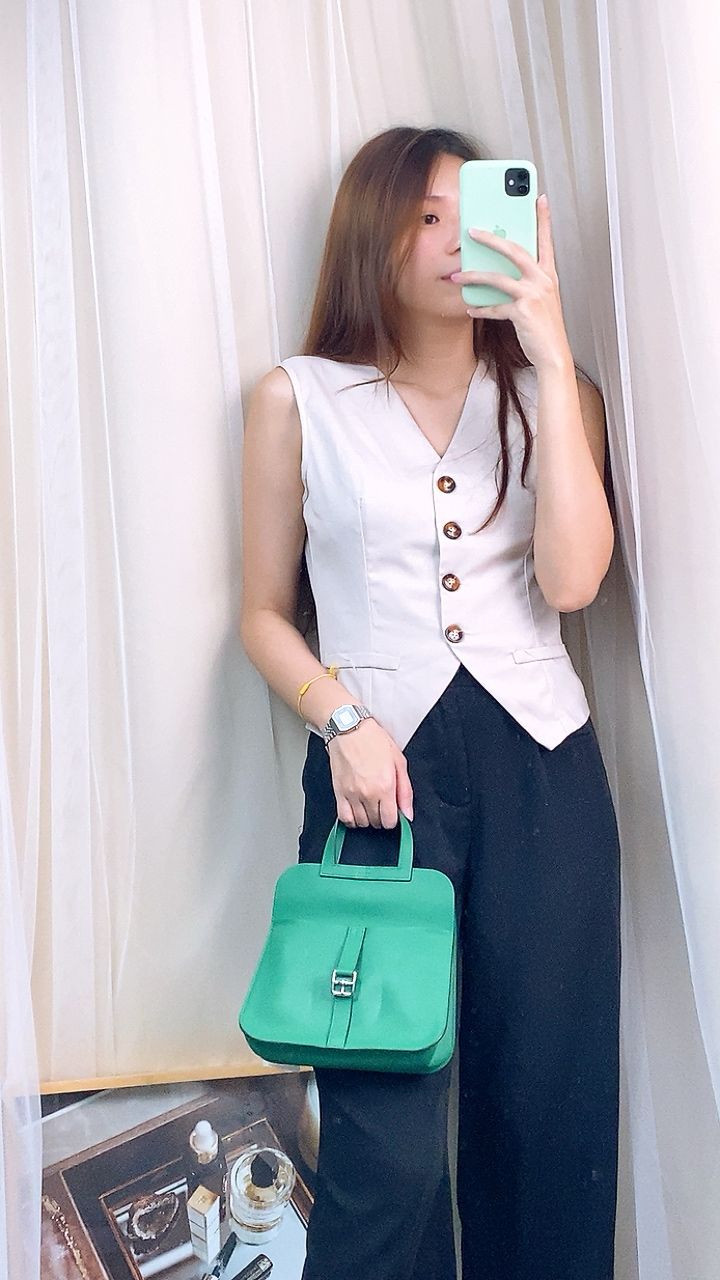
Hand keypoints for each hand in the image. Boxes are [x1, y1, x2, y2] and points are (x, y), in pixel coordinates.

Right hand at [327, 718, 413, 828]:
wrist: (348, 729)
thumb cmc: (373, 740)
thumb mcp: (399, 761)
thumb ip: (405, 791)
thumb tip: (408, 814)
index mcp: (386, 786)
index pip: (390, 821)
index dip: (393, 818)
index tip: (393, 810)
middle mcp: (368, 793)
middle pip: (376, 822)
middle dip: (381, 817)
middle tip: (382, 803)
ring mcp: (352, 794)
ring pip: (361, 822)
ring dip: (367, 818)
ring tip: (370, 805)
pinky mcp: (338, 792)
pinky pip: (344, 818)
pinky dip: (351, 819)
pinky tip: (356, 811)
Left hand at [449, 193, 572, 371]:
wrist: (554, 355)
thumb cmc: (545, 328)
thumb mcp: (541, 299)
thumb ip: (526, 282)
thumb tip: (501, 271)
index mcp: (548, 274)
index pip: (546, 240)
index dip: (543, 218)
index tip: (539, 198)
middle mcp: (543, 280)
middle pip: (515, 250)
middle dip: (491, 238)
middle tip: (472, 230)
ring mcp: (533, 295)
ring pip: (498, 278)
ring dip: (474, 276)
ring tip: (458, 275)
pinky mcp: (523, 311)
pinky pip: (495, 306)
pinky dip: (481, 308)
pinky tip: (471, 308)